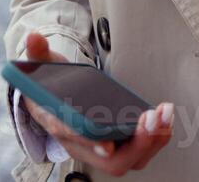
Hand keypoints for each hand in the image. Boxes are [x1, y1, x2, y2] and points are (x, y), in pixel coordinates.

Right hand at [17, 31, 174, 175]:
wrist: (54, 106)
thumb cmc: (52, 88)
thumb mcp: (42, 68)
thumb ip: (38, 54)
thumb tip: (33, 37)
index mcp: (59, 125)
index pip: (74, 139)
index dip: (89, 141)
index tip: (106, 141)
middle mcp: (82, 145)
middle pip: (110, 160)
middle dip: (135, 143)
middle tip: (150, 119)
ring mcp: (102, 149)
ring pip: (129, 159)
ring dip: (151, 140)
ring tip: (163, 115)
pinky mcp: (118, 145)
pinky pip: (139, 151)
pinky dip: (156, 137)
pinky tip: (165, 118)